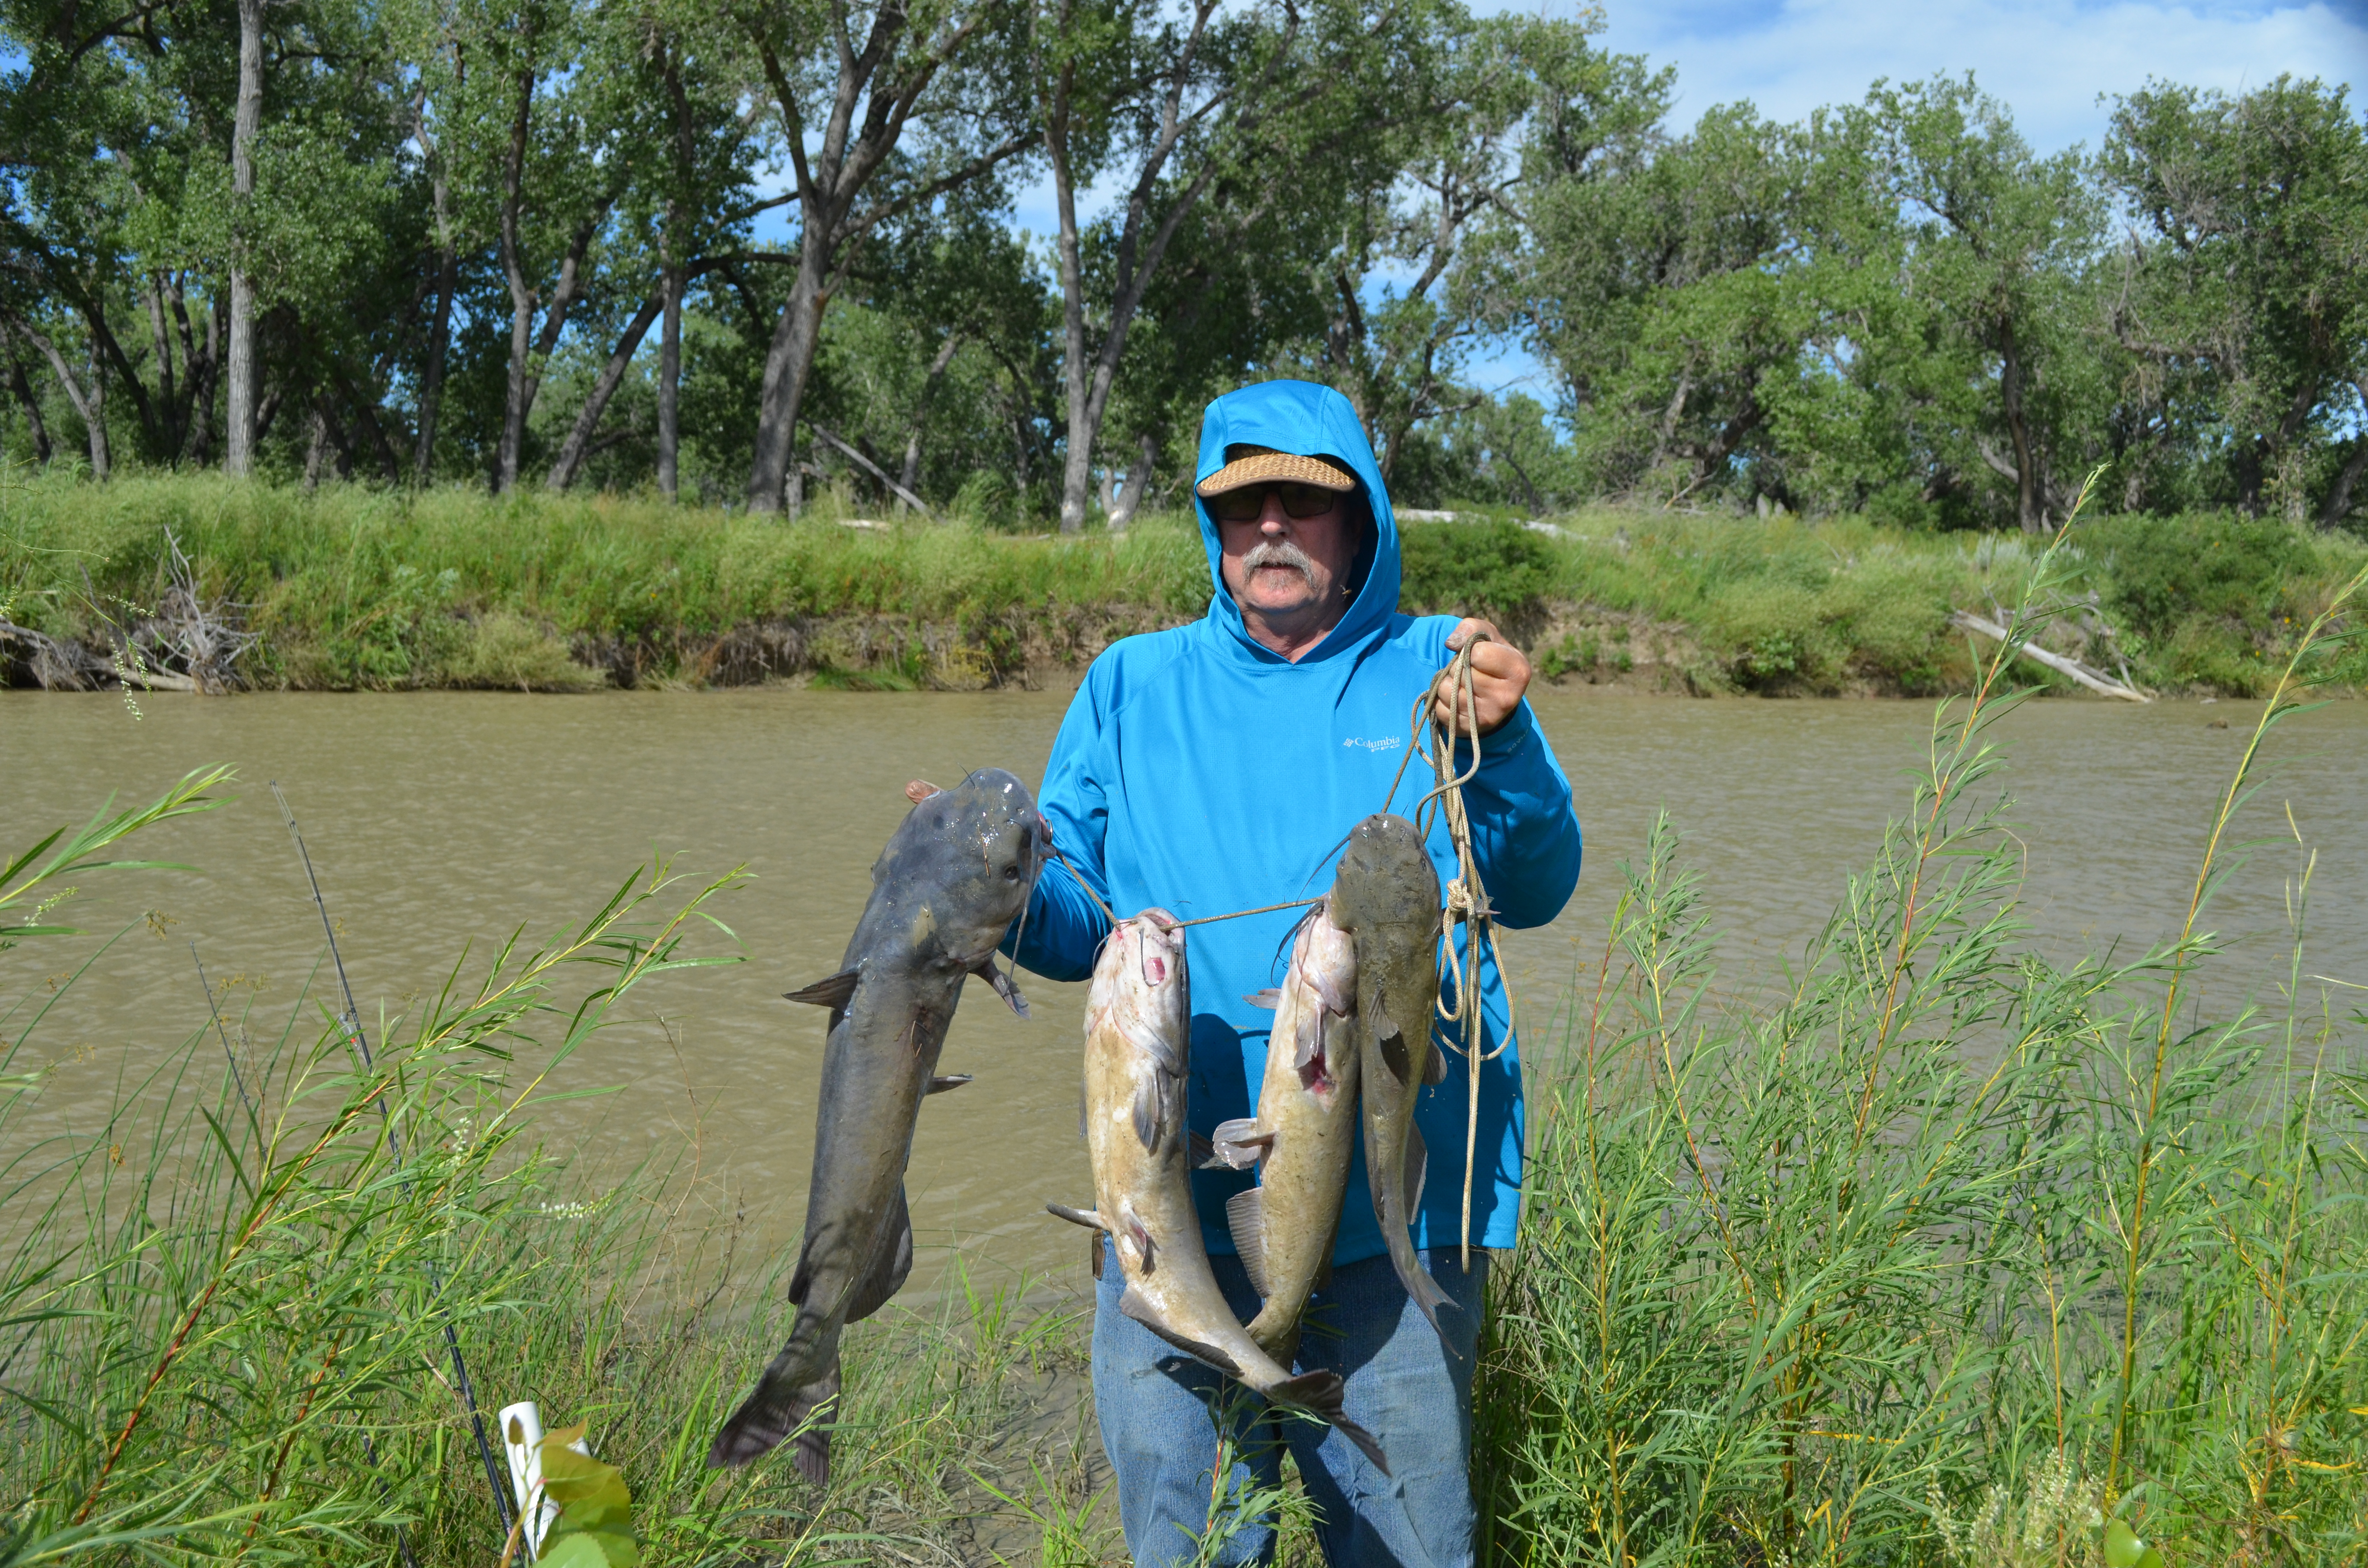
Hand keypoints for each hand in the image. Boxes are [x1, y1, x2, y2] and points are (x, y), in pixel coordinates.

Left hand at [1430, 618, 1529, 736]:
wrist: (1491, 696)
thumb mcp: (1488, 636)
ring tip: (1462, 684)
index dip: (1469, 650)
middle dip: (1457, 667)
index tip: (1477, 655)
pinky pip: (1440, 709)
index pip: (1477, 653)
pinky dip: (1442, 702)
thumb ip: (1472, 628)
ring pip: (1447, 690)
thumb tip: (1452, 643)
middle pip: (1460, 672)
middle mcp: (1507, 698)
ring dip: (1447, 683)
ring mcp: (1488, 717)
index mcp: (1518, 671)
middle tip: (1469, 672)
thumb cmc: (1490, 659)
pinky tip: (1457, 700)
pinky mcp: (1468, 729)